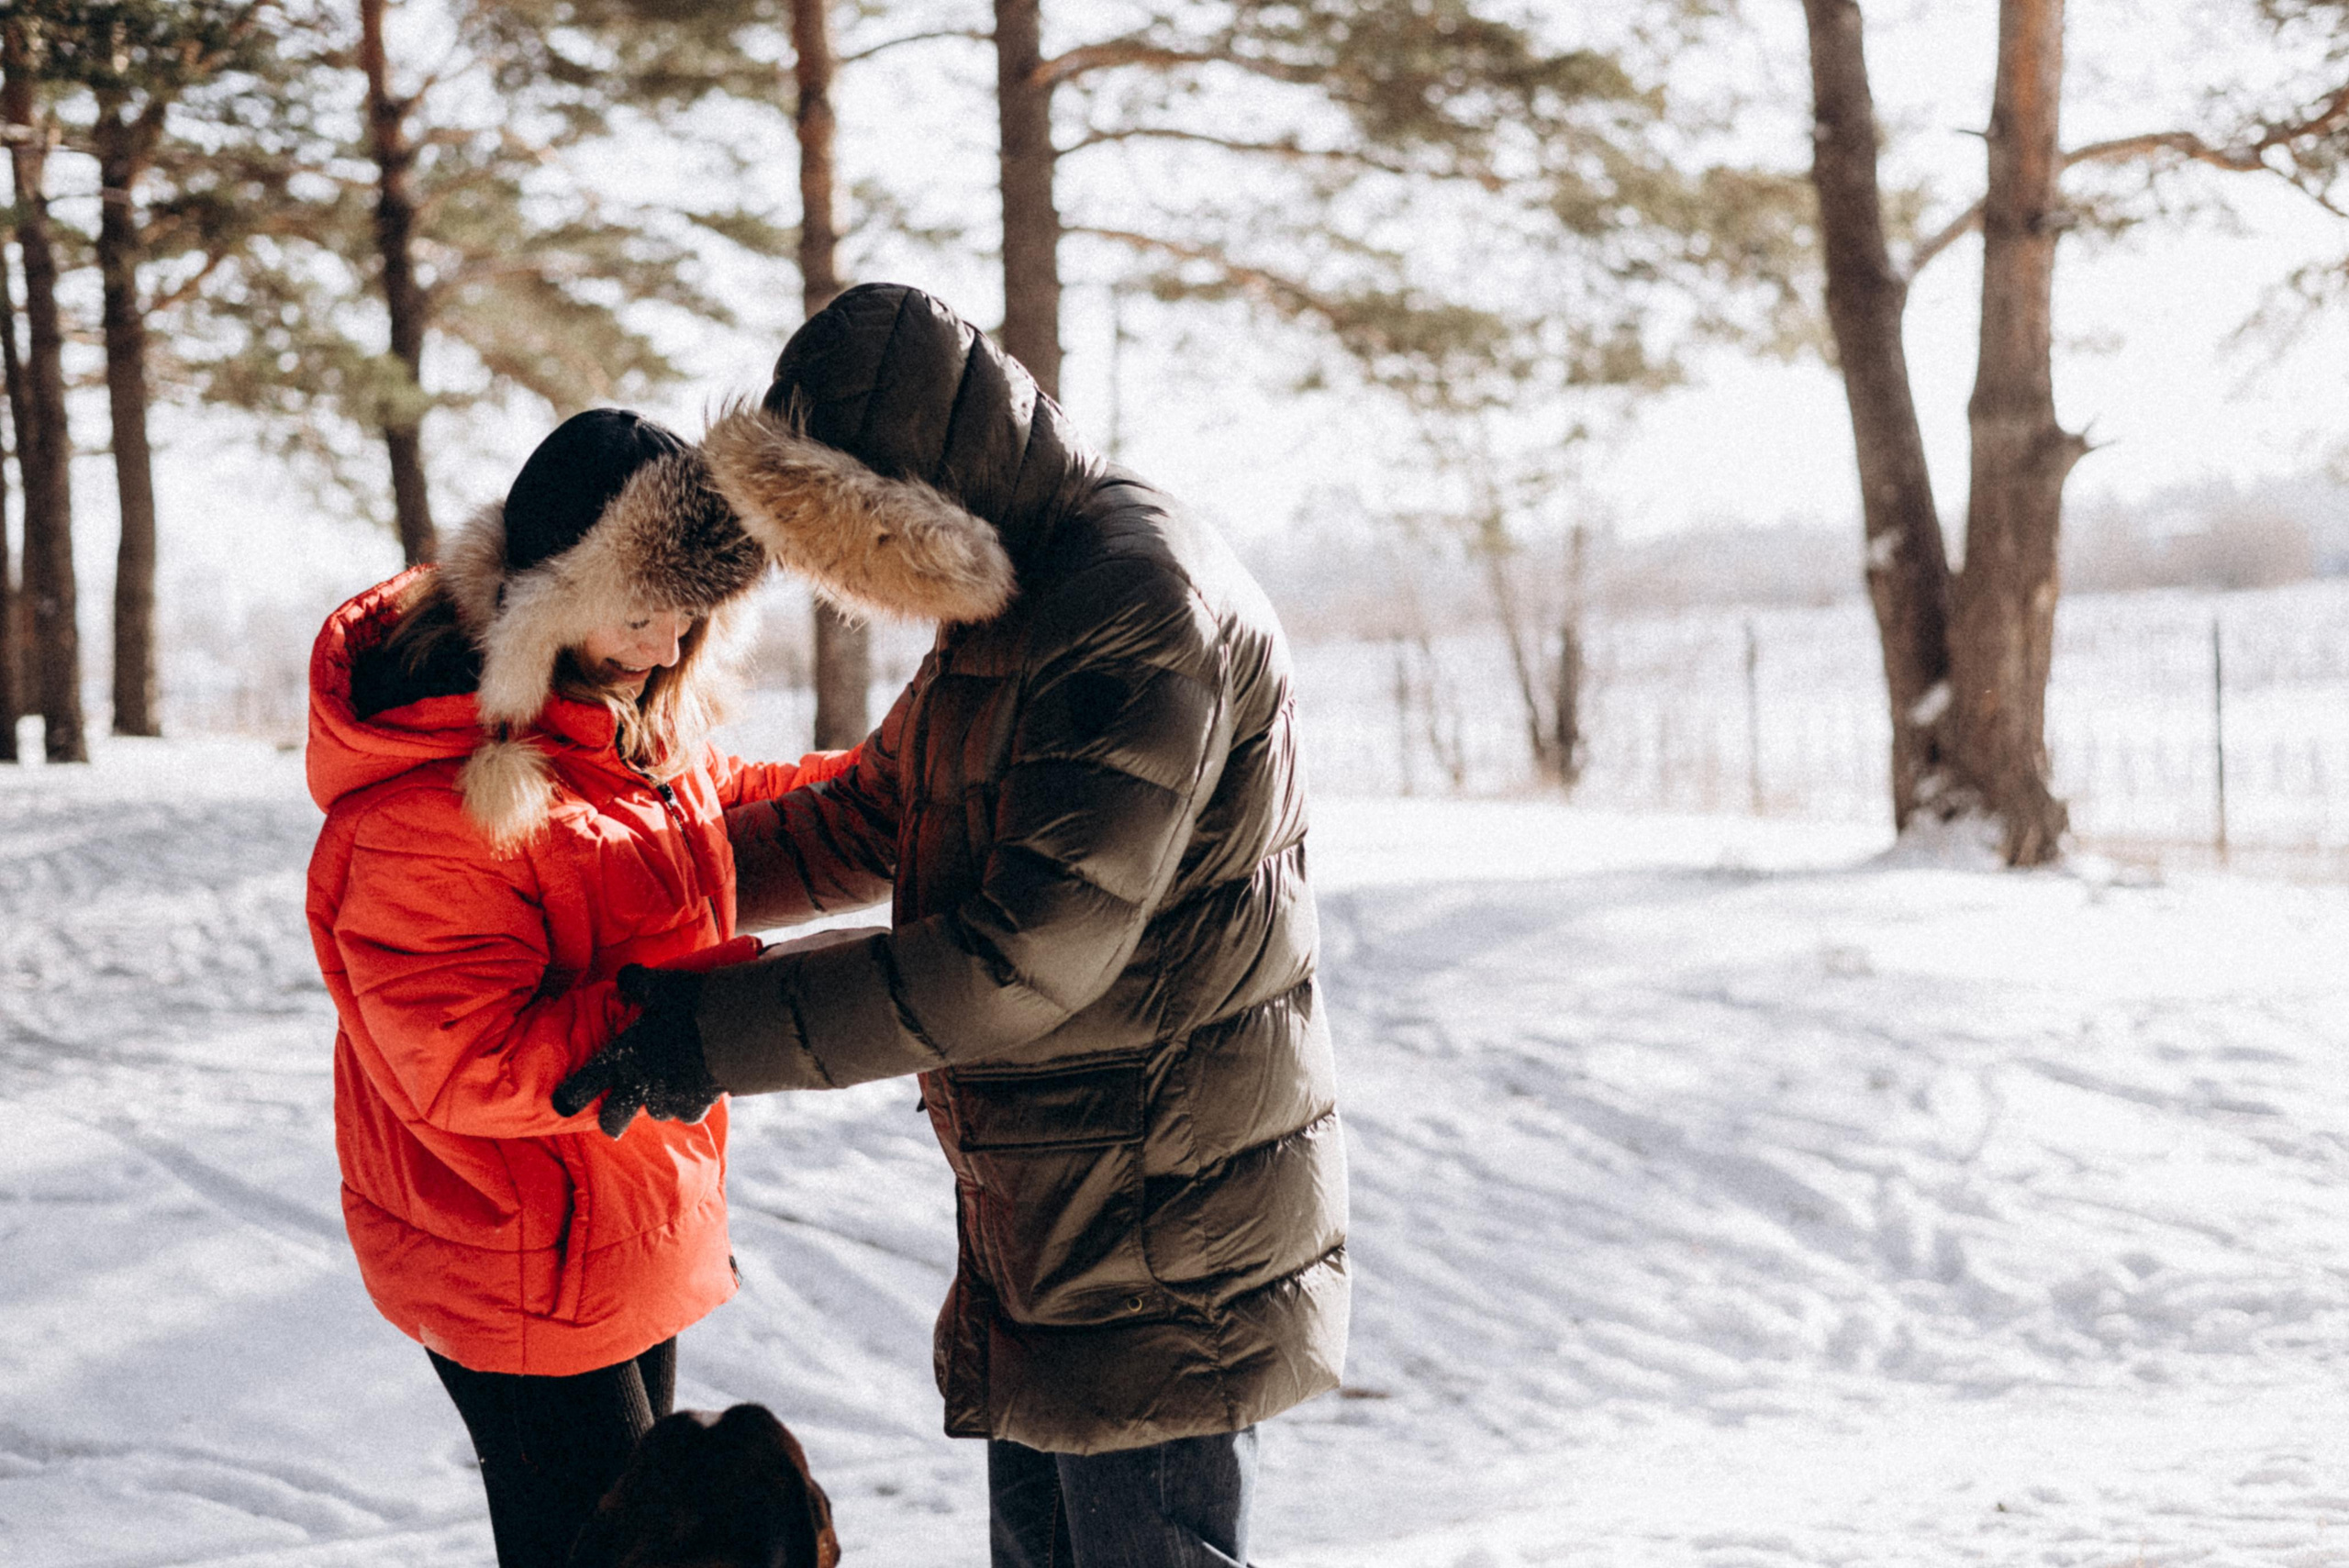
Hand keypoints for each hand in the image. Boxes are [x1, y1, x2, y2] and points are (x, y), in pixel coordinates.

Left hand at [553, 965, 721, 1138]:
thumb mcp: (658, 984)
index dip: (568, 1099)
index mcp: (621, 1058)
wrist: (732, 1028)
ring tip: (670, 1085)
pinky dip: (690, 1104)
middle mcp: (638, 1085)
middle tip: (616, 1116)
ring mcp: (667, 1100)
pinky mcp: (696, 1106)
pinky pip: (687, 1113)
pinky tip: (698, 1088)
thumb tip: (626, 976)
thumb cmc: (689, 1004)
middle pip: (613, 1121)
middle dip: (612, 1121)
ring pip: (655, 1112)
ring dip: (658, 1102)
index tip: (562, 1104)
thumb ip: (635, 981)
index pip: (581, 1087)